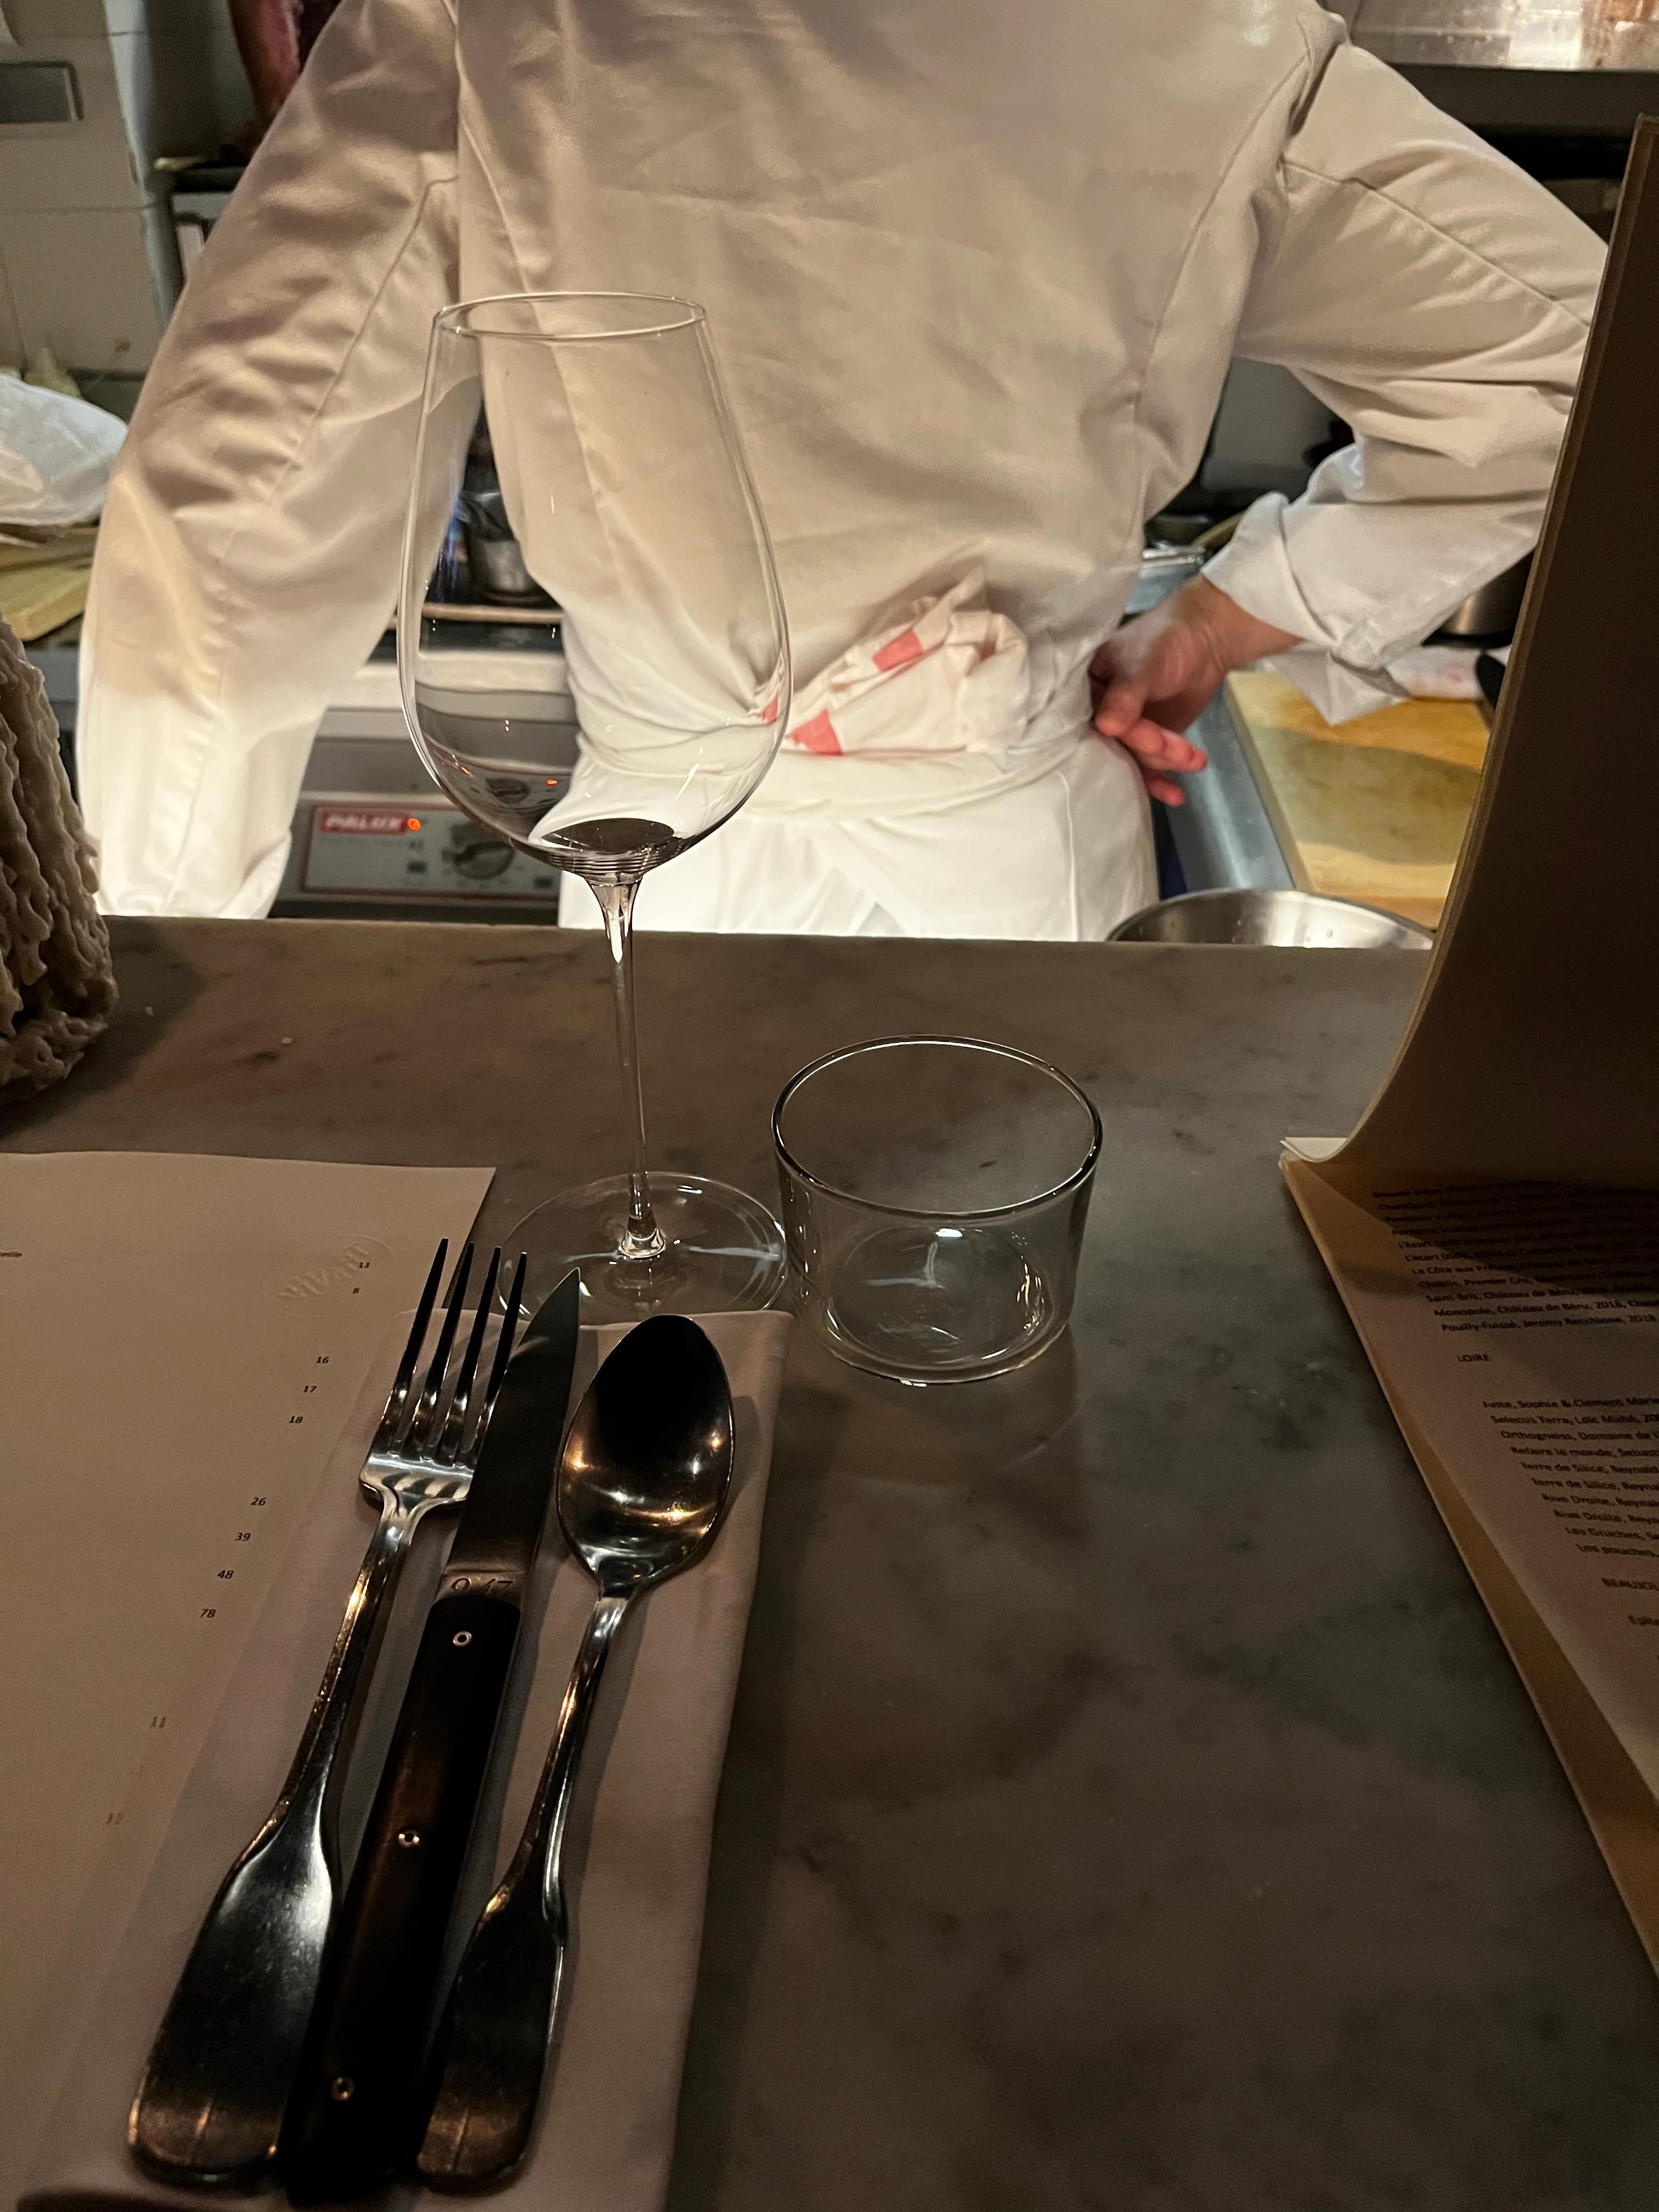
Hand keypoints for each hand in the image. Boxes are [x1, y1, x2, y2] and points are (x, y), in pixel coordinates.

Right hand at [1091, 576, 1297, 805]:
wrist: (1205, 641)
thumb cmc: (1164, 642)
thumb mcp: (1142, 665)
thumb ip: (1125, 696)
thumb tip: (1106, 727)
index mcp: (1082, 689)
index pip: (1086, 721)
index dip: (1115, 734)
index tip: (1147, 735)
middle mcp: (1095, 713)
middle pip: (1111, 746)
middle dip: (1147, 751)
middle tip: (1177, 748)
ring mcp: (1121, 731)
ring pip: (1133, 759)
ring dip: (1164, 762)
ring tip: (1192, 756)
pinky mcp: (1144, 743)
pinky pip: (1146, 769)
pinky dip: (1162, 782)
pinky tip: (1177, 795)